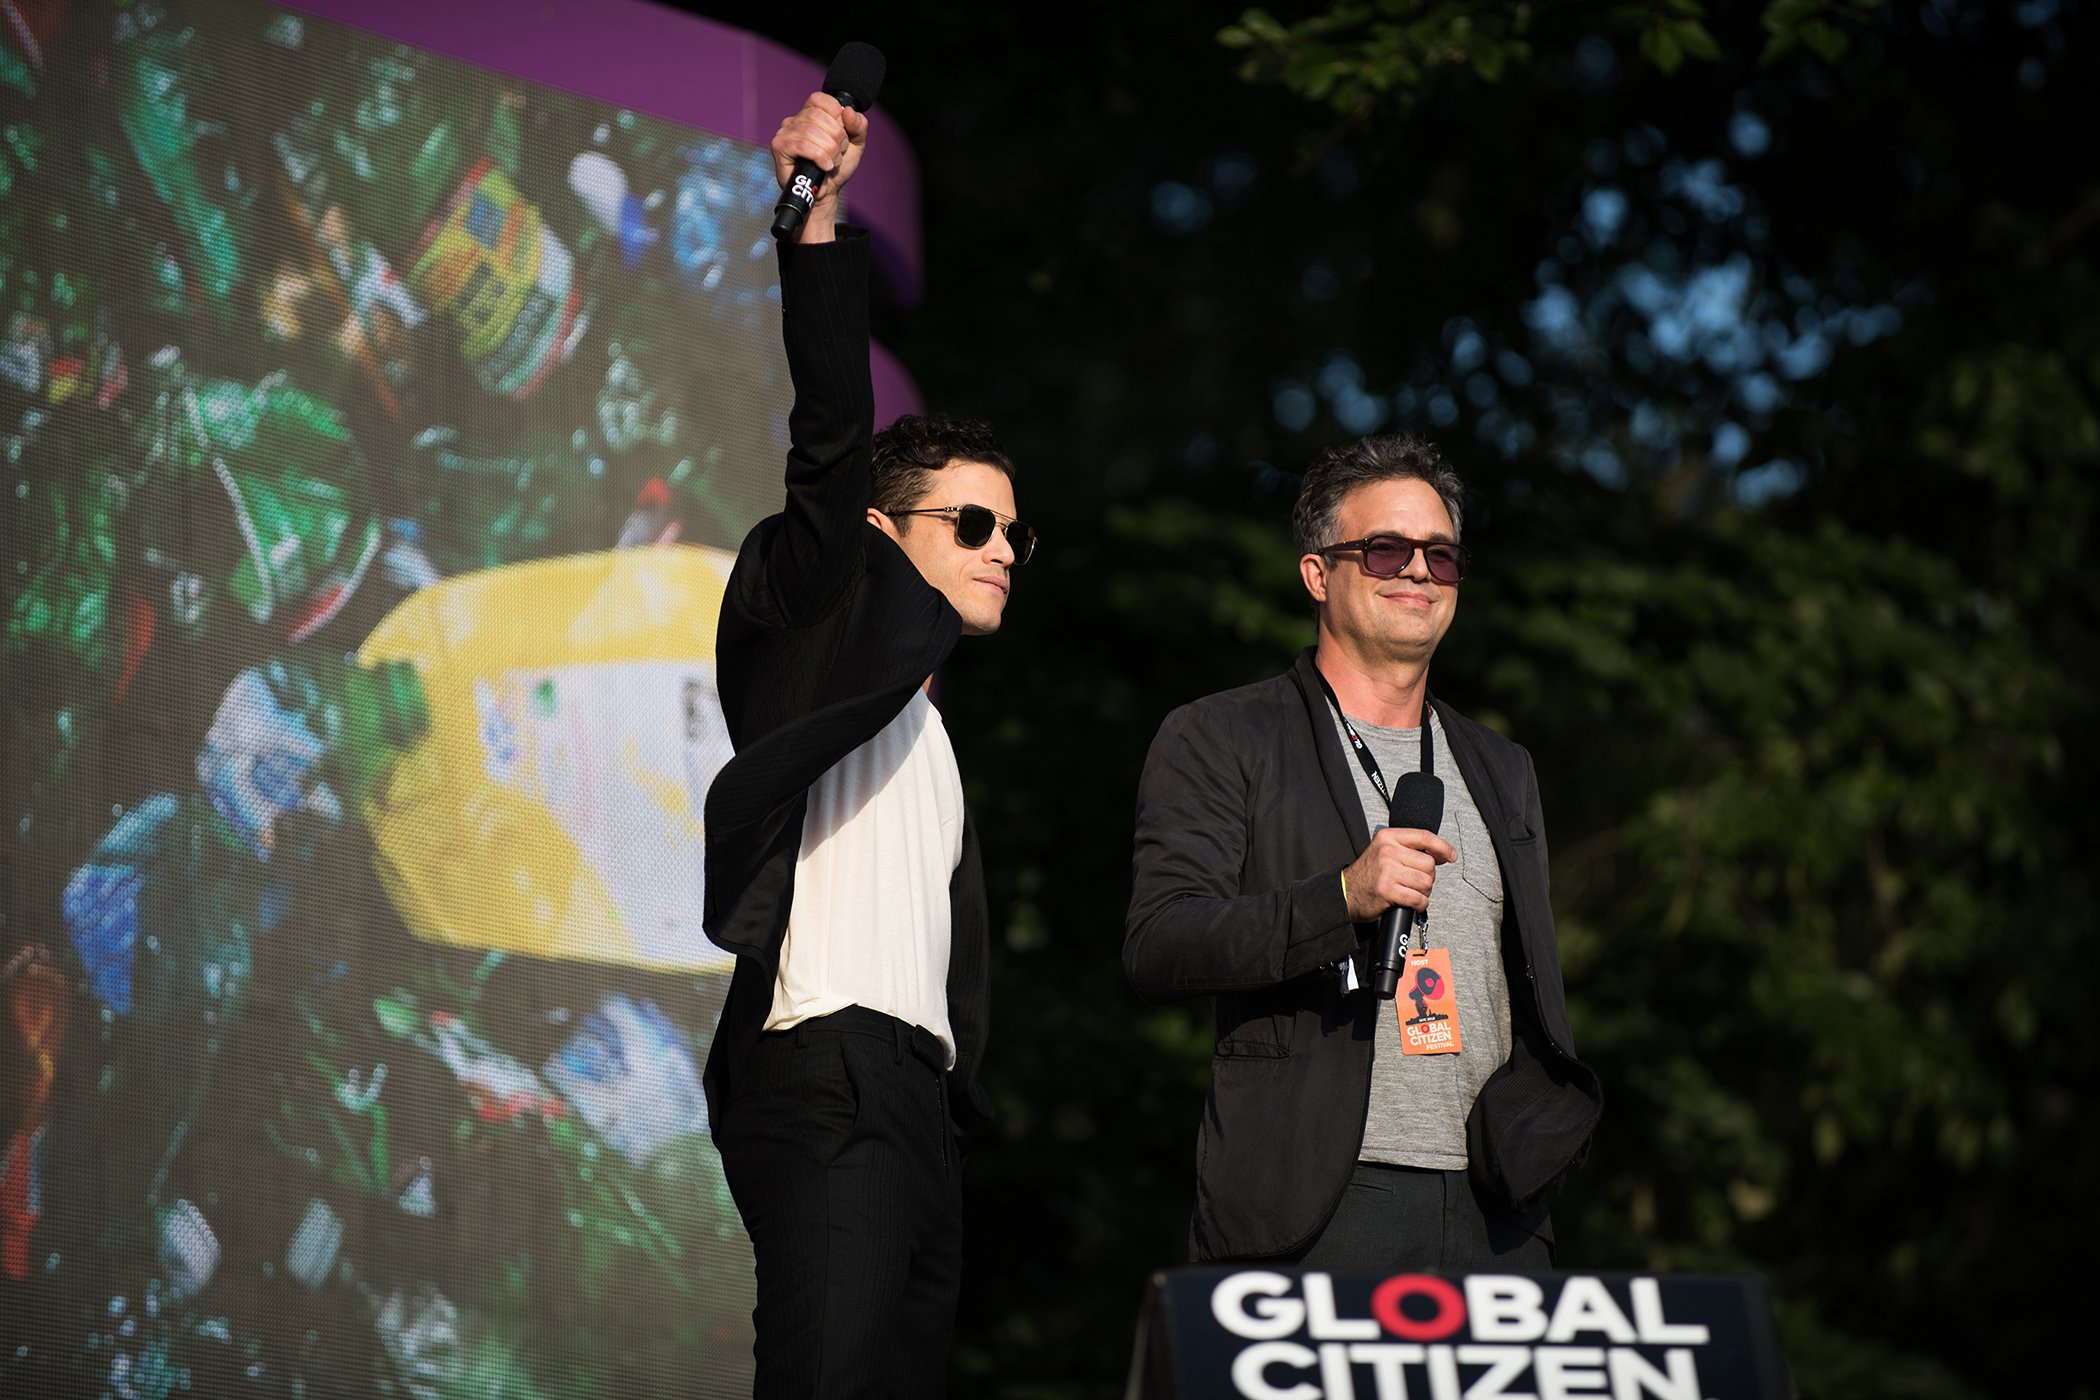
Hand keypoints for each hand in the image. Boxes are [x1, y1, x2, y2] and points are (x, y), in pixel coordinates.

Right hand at [771, 93, 869, 242]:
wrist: (825, 194)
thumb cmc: (836, 168)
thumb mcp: (855, 145)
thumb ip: (858, 126)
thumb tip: (848, 110)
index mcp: (811, 113)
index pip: (822, 100)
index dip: (837, 115)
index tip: (842, 135)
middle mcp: (795, 120)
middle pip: (818, 116)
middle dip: (836, 137)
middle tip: (838, 153)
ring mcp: (785, 132)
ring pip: (811, 131)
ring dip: (829, 150)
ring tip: (832, 162)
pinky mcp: (779, 146)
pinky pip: (802, 145)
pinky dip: (819, 156)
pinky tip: (824, 166)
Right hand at [1342, 826, 1454, 921]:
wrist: (1346, 893)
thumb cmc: (1368, 874)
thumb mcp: (1384, 851)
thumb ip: (1409, 849)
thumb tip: (1440, 854)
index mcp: (1388, 837)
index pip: (1424, 837)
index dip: (1443, 847)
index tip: (1450, 855)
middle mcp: (1388, 851)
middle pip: (1429, 863)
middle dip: (1428, 876)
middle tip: (1416, 881)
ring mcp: (1387, 870)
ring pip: (1426, 882)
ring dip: (1423, 891)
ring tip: (1411, 891)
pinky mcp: (1387, 890)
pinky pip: (1418, 898)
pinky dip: (1419, 904)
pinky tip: (1411, 902)